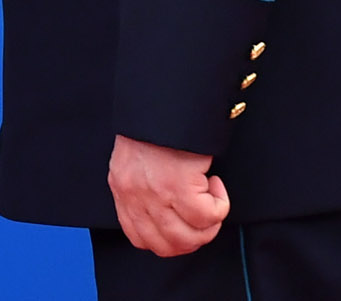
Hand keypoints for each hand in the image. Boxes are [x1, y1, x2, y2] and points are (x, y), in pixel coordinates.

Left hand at [108, 134, 229, 256]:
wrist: (164, 95)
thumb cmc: (157, 122)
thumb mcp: (138, 158)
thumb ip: (145, 186)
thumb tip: (168, 212)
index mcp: (121, 188)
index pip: (139, 238)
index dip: (168, 241)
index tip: (184, 225)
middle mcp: (134, 195)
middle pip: (167, 246)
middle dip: (194, 238)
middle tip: (205, 217)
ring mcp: (155, 193)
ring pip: (189, 237)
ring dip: (209, 225)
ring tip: (213, 199)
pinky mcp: (178, 185)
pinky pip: (208, 216)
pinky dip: (219, 205)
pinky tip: (215, 182)